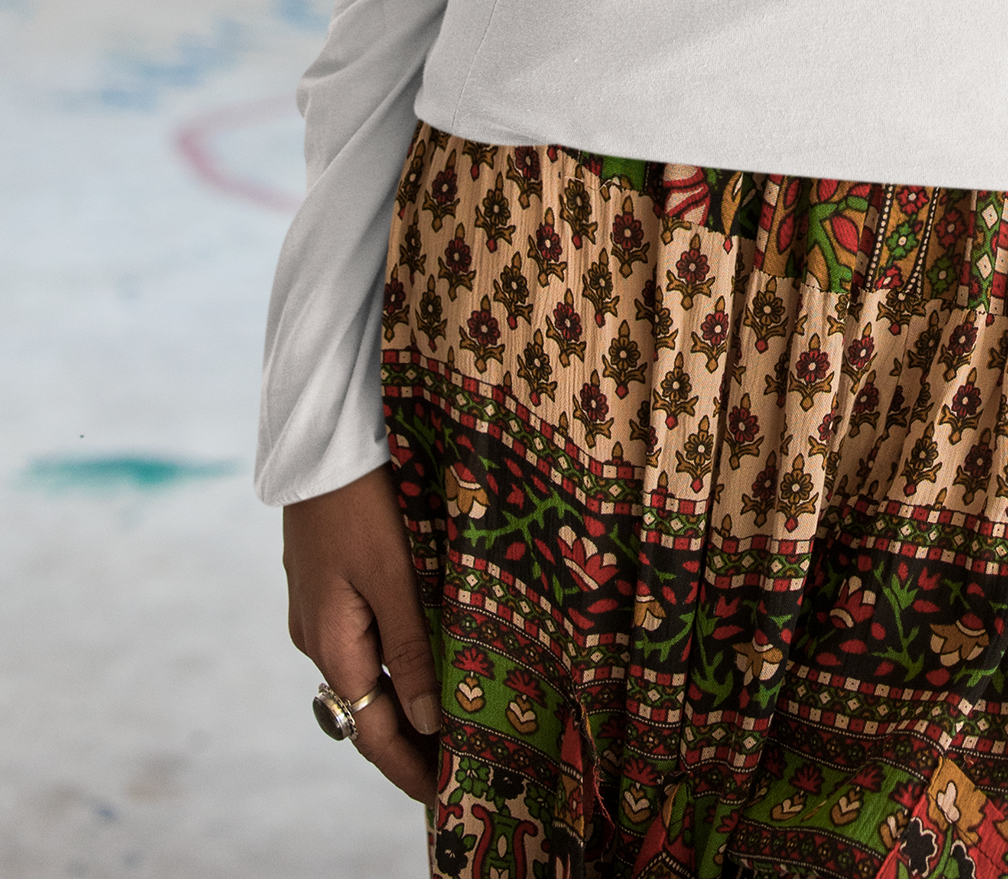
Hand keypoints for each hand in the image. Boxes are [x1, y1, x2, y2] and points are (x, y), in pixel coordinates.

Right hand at [282, 465, 440, 802]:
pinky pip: (362, 637)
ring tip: (453, 719)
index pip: (372, 732)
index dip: (410, 769)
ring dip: (404, 699)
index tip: (448, 798)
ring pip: (366, 671)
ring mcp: (319, 606)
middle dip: (411, 741)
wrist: (322, 436)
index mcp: (332, 644)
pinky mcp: (327, 579)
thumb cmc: (363, 500)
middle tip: (462, 765)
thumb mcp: (394, 574)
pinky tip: (426, 655)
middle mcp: (318, 635)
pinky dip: (394, 659)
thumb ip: (411, 647)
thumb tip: (426, 723)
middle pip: (368, 707)